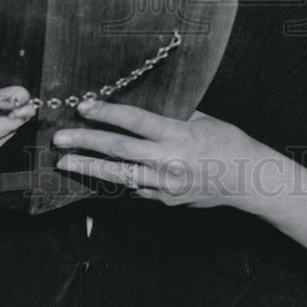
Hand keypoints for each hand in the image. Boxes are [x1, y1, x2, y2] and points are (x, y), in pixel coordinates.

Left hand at [53, 101, 261, 209]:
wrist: (247, 179)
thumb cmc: (228, 142)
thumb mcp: (202, 120)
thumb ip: (172, 116)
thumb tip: (142, 107)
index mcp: (178, 134)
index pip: (134, 121)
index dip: (106, 112)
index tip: (83, 106)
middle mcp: (167, 160)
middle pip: (118, 149)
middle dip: (85, 142)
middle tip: (59, 138)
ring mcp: (164, 184)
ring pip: (118, 174)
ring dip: (89, 167)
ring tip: (65, 161)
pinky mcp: (164, 199)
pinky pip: (134, 187)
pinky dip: (116, 180)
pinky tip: (97, 174)